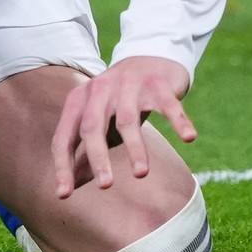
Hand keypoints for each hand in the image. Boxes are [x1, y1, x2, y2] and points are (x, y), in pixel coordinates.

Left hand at [48, 55, 196, 197]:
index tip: (63, 195)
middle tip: (105, 186)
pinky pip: (168, 104)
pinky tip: (189, 138)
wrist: (150, 56)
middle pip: (92, 126)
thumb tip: (69, 188)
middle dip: (97, 157)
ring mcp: (129, 85)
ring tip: (140, 174)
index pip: (65, 137)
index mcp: (79, 101)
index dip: (63, 166)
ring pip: (128, 119)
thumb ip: (84, 153)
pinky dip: (178, 121)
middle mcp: (100, 90)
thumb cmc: (119, 101)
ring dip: (135, 148)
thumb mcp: (98, 123)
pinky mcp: (158, 83)